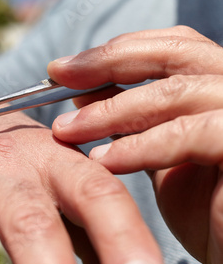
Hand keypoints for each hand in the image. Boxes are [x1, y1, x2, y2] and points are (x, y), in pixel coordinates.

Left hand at [48, 25, 222, 263]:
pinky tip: (104, 162)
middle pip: (174, 52)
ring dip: (111, 111)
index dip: (114, 53)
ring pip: (176, 92)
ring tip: (66, 131)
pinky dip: (141, 146)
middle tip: (57, 77)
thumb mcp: (161, 159)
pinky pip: (192, 134)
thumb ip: (134, 123)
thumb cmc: (210, 216)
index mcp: (219, 88)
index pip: (170, 48)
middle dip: (107, 63)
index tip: (61, 69)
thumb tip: (86, 92)